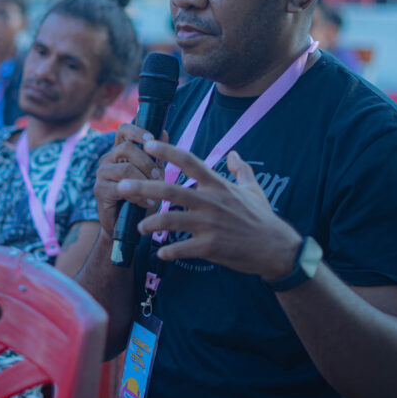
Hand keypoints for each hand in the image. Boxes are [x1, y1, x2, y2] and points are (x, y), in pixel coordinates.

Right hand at [93, 124, 165, 237]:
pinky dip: (138, 195)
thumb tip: (163, 131)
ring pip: (125, 168)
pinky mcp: (100, 191)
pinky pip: (121, 187)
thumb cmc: (142, 198)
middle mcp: (108, 159)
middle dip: (147, 162)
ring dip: (144, 180)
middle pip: (126, 148)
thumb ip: (157, 156)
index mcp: (120, 152)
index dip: (137, 130)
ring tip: (154, 191)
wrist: (128, 227)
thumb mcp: (153, 175)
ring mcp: (101, 174)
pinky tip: (146, 202)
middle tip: (159, 176)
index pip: (123, 130)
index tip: (152, 139)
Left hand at [119, 142, 300, 280]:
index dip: (167, 151)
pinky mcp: (209, 247)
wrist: (275, 248)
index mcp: (218, 184)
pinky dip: (168, 251)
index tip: (147, 144)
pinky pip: (180, 248)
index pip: (189, 161)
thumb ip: (241, 170)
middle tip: (121, 185)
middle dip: (142, 186)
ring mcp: (209, 224)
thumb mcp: (254, 189)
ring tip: (138, 225)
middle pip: (169, 189)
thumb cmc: (263, 217)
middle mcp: (210, 201)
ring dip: (149, 222)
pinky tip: (160, 254)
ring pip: (169, 220)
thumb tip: (234, 153)